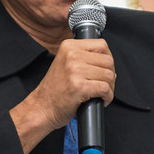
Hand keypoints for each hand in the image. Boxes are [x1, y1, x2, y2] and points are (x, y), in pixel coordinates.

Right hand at [10, 37, 114, 153]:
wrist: (42, 107)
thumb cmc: (54, 89)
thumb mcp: (65, 63)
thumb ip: (83, 57)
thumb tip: (108, 61)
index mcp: (69, 46)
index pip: (101, 45)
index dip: (108, 58)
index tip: (104, 69)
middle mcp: (72, 55)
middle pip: (108, 61)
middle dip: (110, 75)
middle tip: (103, 84)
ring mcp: (75, 70)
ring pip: (109, 75)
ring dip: (110, 87)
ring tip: (101, 93)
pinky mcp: (80, 86)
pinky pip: (105, 89)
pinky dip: (107, 97)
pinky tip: (101, 100)